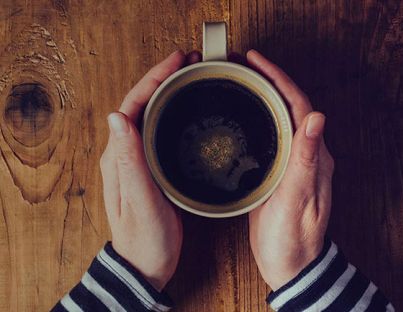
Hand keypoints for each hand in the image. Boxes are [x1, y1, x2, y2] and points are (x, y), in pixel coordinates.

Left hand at [99, 50, 200, 290]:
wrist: (145, 264)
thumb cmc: (145, 238)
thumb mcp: (141, 200)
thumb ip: (130, 161)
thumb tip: (117, 116)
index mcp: (119, 157)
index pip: (133, 105)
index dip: (154, 78)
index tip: (177, 60)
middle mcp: (124, 154)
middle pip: (141, 104)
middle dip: (162, 78)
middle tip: (189, 62)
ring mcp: (136, 161)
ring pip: (150, 115)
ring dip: (167, 92)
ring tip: (190, 77)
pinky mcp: (149, 168)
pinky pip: (158, 131)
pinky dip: (172, 113)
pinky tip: (186, 111)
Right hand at [247, 50, 334, 290]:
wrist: (289, 264)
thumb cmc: (292, 239)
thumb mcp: (296, 200)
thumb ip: (306, 160)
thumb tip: (317, 117)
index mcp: (312, 157)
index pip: (299, 106)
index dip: (279, 79)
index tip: (257, 61)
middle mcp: (306, 155)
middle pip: (289, 106)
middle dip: (269, 80)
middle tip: (242, 65)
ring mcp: (292, 162)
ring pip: (279, 118)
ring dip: (262, 95)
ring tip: (239, 80)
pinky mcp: (278, 171)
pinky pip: (270, 135)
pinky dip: (257, 117)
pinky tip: (241, 114)